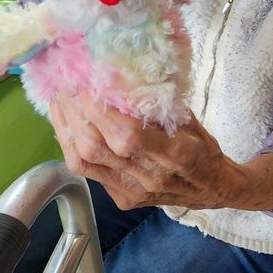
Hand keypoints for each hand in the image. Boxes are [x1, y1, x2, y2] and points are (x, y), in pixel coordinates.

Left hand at [50, 89, 233, 211]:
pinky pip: (87, 171)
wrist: (213, 189)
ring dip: (66, 127)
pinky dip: (73, 144)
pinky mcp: (120, 198)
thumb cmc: (203, 149)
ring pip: (84, 161)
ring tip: (59, 100)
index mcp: (174, 155)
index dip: (99, 109)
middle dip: (75, 112)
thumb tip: (122, 74)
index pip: (127, 134)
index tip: (84, 82)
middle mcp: (149, 177)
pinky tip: (69, 123)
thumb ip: (158, 104)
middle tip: (64, 84)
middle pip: (97, 148)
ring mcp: (131, 191)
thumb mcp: (190, 120)